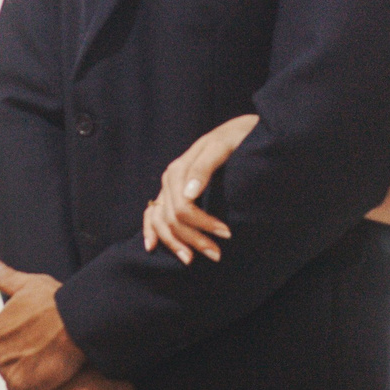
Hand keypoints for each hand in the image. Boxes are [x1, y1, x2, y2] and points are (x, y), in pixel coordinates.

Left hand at [0, 260, 85, 389]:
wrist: (76, 322)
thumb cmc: (57, 300)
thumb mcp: (30, 284)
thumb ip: (7, 277)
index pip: (0, 348)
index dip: (20, 349)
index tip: (37, 348)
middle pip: (8, 368)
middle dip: (23, 368)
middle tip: (47, 364)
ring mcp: (8, 371)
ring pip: (15, 386)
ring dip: (30, 385)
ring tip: (51, 378)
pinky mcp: (23, 388)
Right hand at [141, 112, 257, 263]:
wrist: (239, 129)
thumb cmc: (236, 136)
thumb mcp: (224, 145)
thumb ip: (205, 167)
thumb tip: (189, 193)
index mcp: (180, 168)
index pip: (183, 207)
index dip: (202, 224)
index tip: (227, 234)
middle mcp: (170, 178)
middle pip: (172, 217)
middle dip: (193, 238)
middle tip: (217, 255)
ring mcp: (168, 186)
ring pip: (161, 220)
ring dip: (174, 242)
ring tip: (191, 260)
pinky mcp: (171, 191)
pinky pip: (152, 212)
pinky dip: (150, 229)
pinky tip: (151, 245)